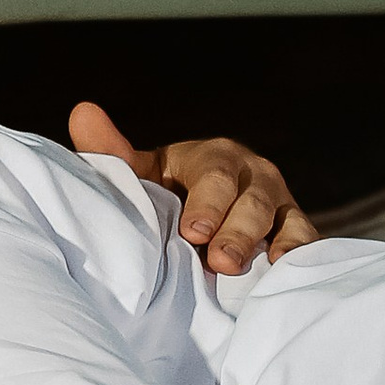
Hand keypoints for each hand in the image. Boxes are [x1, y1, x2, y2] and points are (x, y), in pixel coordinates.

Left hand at [69, 103, 317, 276]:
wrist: (204, 216)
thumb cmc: (167, 193)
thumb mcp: (141, 173)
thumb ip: (112, 152)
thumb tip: (81, 113)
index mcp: (213, 157)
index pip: (215, 176)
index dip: (207, 204)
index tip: (192, 232)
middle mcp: (251, 174)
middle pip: (252, 201)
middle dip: (235, 231)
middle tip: (219, 261)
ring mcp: (278, 202)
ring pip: (280, 221)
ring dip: (261, 246)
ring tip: (240, 271)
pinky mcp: (295, 227)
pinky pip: (304, 239)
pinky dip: (299, 253)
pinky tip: (287, 269)